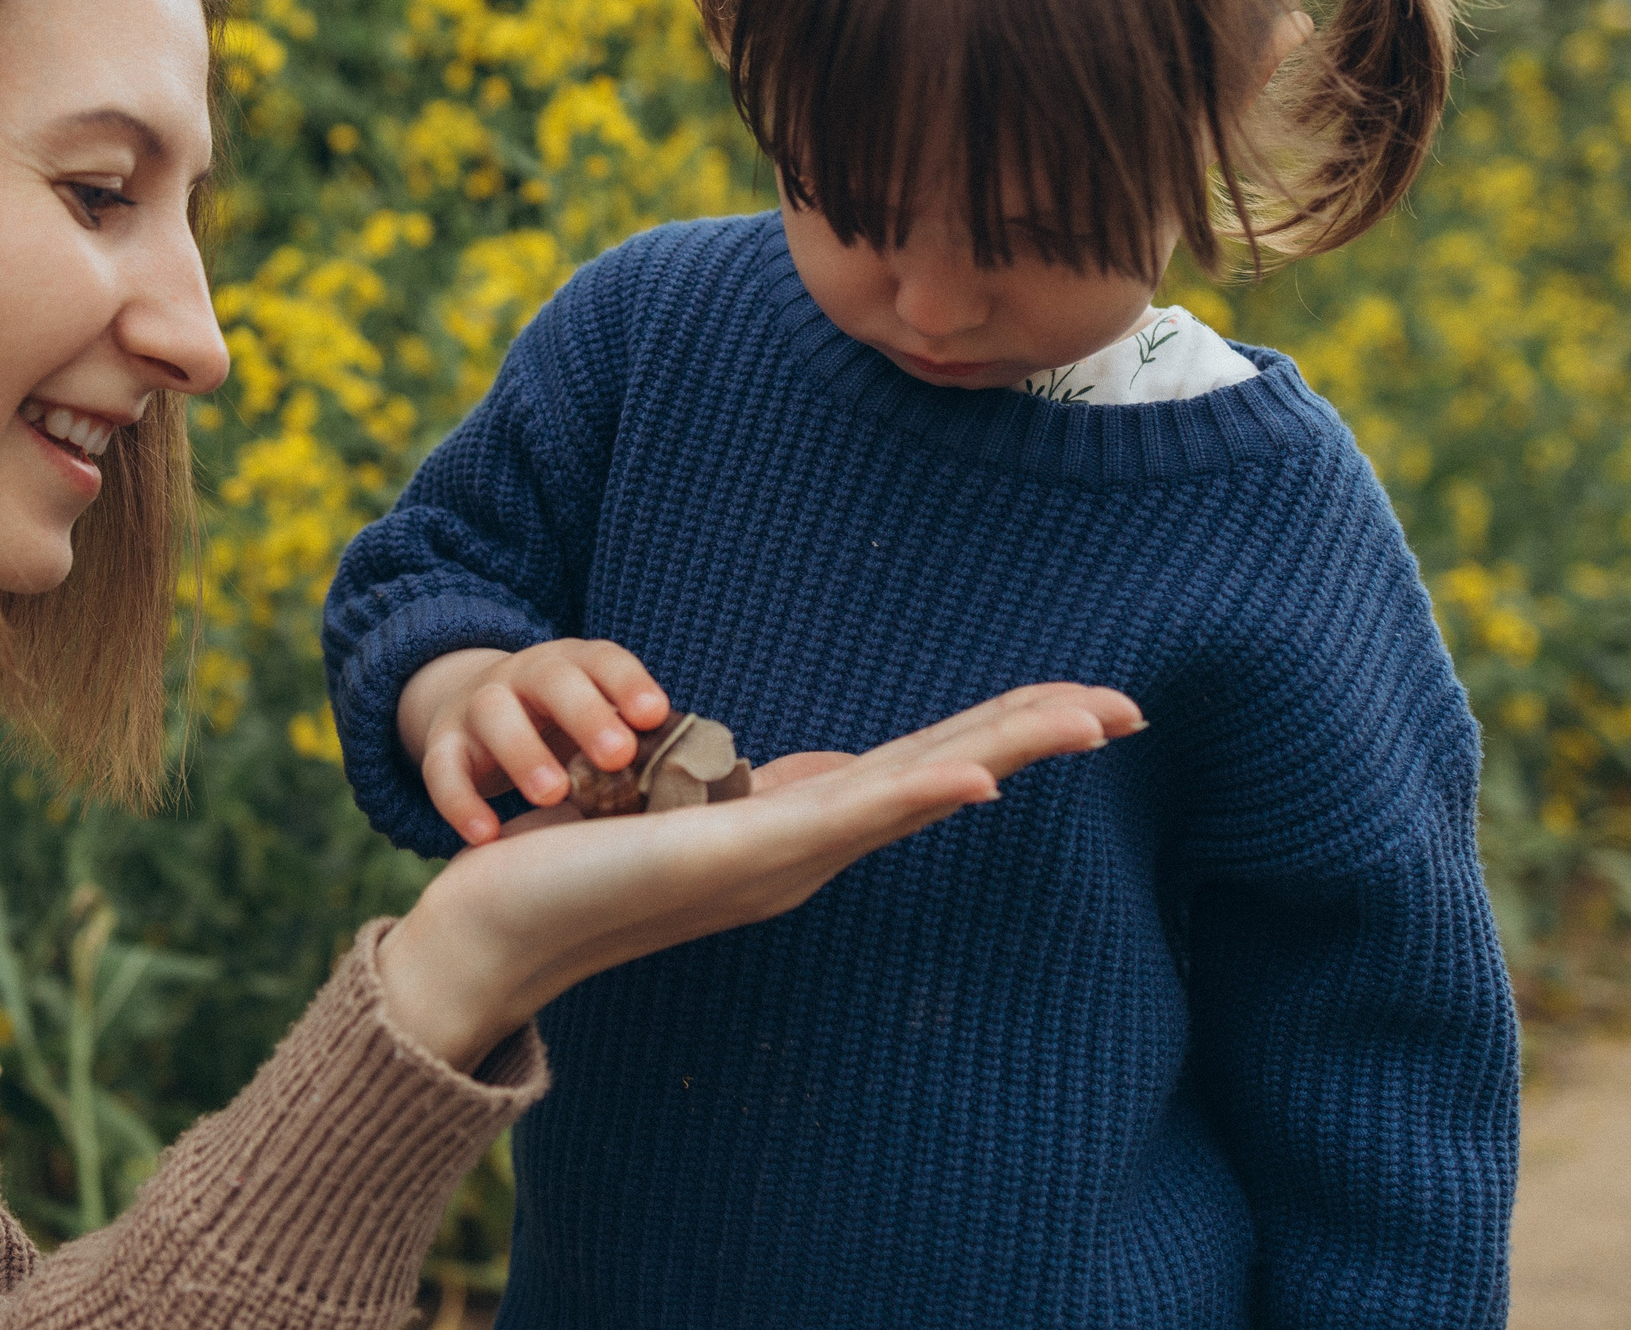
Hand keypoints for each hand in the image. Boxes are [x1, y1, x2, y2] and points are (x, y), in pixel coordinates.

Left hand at [376, 683, 1144, 1070]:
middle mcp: (807, 847)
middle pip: (944, 771)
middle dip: (1036, 735)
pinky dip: (915, 795)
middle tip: (1131, 704)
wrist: (498, 926)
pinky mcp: (741, 854)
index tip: (1086, 704)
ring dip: (1008, 752)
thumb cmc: (579, 863)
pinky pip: (843, 817)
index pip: (926, 764)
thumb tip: (814, 771)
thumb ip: (753, 792)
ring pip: (917, 787)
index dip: (1006, 731)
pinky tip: (975, 779)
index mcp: (800, 825)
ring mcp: (782, 855)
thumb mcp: (685, 806)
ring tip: (1091, 719)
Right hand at [396, 641, 670, 843]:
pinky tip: (486, 838)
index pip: (604, 661)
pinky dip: (460, 802)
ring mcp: (480, 706)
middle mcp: (527, 677)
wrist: (475, 715)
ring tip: (553, 797)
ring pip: (495, 715)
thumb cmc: (564, 732)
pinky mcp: (443, 745)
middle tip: (617, 756)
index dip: (629, 684)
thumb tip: (714, 784)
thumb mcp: (599, 723)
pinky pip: (442, 770)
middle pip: (554, 680)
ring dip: (524, 753)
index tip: (656, 714)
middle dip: (585, 714)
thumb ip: (641, 742)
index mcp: (575, 666)